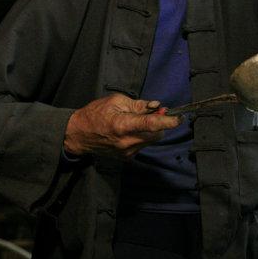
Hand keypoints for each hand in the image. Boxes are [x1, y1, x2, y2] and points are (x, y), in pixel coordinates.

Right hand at [63, 94, 180, 159]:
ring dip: (150, 130)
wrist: (78, 135)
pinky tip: (130, 131)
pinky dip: (142, 137)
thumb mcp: (115, 101)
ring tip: (136, 121)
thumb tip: (156, 106)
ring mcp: (127, 152)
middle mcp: (127, 141)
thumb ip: (138, 104)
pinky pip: (142, 145)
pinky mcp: (126, 157)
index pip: (151, 125)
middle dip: (159, 124)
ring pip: (150, 140)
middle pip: (156, 134)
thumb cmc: (95, 114)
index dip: (168, 122)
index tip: (179, 118)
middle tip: (154, 113)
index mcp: (123, 125)